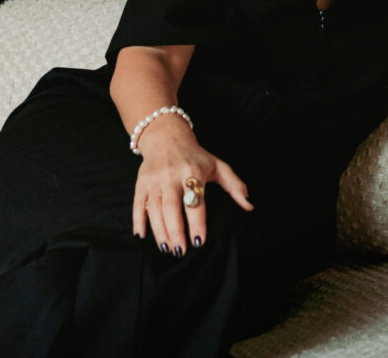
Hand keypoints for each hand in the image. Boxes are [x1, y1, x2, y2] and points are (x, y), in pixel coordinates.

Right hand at [132, 117, 252, 255]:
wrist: (167, 137)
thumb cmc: (195, 156)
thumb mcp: (217, 166)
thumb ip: (234, 185)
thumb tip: (249, 206)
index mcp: (193, 172)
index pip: (195, 201)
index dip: (197, 223)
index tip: (200, 241)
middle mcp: (172, 176)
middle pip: (171, 207)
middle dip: (175, 231)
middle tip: (180, 251)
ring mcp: (154, 179)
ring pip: (154, 209)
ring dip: (159, 230)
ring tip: (167, 247)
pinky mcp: (141, 182)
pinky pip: (138, 204)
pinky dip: (138, 220)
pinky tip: (142, 236)